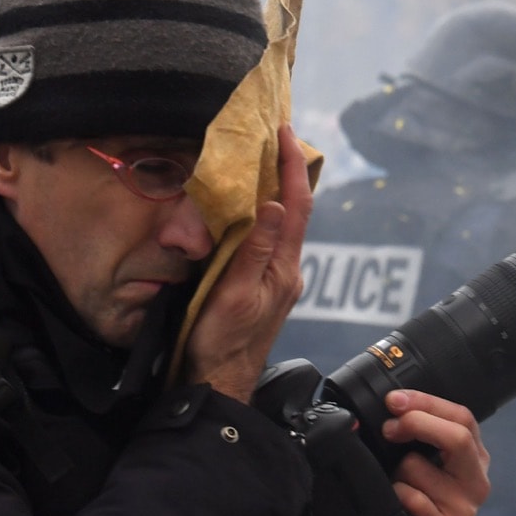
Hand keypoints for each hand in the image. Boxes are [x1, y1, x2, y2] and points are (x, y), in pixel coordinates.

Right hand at [187, 124, 311, 400]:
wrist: (219, 381)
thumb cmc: (222, 343)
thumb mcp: (235, 294)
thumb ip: (255, 250)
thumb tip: (274, 205)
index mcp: (284, 268)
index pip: (296, 206)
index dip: (292, 166)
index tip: (285, 133)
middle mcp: (288, 270)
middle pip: (295, 211)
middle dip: (288, 172)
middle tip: (276, 138)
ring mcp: (278, 279)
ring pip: (283, 225)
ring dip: (276, 191)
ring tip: (263, 162)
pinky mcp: (264, 286)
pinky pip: (270, 240)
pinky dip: (264, 215)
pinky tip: (250, 207)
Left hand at [382, 390, 489, 515]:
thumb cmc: (422, 500)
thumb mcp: (429, 465)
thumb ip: (421, 437)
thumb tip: (390, 407)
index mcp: (474, 456)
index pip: (462, 416)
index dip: (426, 402)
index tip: (394, 400)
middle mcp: (477, 480)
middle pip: (456, 437)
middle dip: (416, 423)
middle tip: (389, 428)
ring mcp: (465, 508)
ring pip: (420, 467)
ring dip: (396, 470)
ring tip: (396, 484)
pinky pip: (411, 497)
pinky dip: (395, 495)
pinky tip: (397, 506)